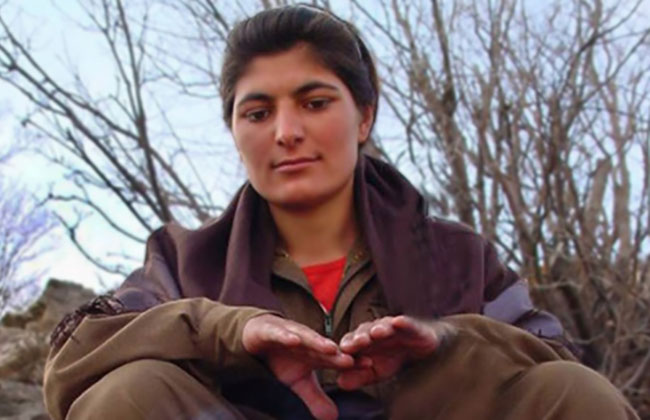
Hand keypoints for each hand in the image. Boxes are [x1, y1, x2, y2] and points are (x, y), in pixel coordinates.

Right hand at [242, 314, 353, 419]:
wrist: (258, 337)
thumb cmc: (282, 359)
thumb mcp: (298, 383)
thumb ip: (315, 398)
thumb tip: (333, 418)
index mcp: (316, 353)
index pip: (337, 358)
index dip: (352, 361)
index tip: (369, 365)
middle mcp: (307, 341)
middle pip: (325, 347)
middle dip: (339, 352)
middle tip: (353, 359)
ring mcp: (290, 333)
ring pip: (306, 337)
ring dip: (318, 342)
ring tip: (330, 349)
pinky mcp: (273, 330)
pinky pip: (280, 332)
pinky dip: (286, 336)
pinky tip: (293, 341)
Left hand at [337, 315, 454, 389]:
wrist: (419, 348)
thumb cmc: (392, 358)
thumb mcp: (375, 372)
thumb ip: (358, 377)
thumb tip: (340, 383)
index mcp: (361, 343)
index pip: (349, 344)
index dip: (347, 350)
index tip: (344, 359)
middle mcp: (372, 332)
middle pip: (363, 332)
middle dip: (360, 337)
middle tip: (358, 343)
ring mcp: (390, 326)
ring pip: (382, 325)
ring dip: (378, 328)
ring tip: (377, 332)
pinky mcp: (408, 325)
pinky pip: (404, 322)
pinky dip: (402, 322)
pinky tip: (399, 322)